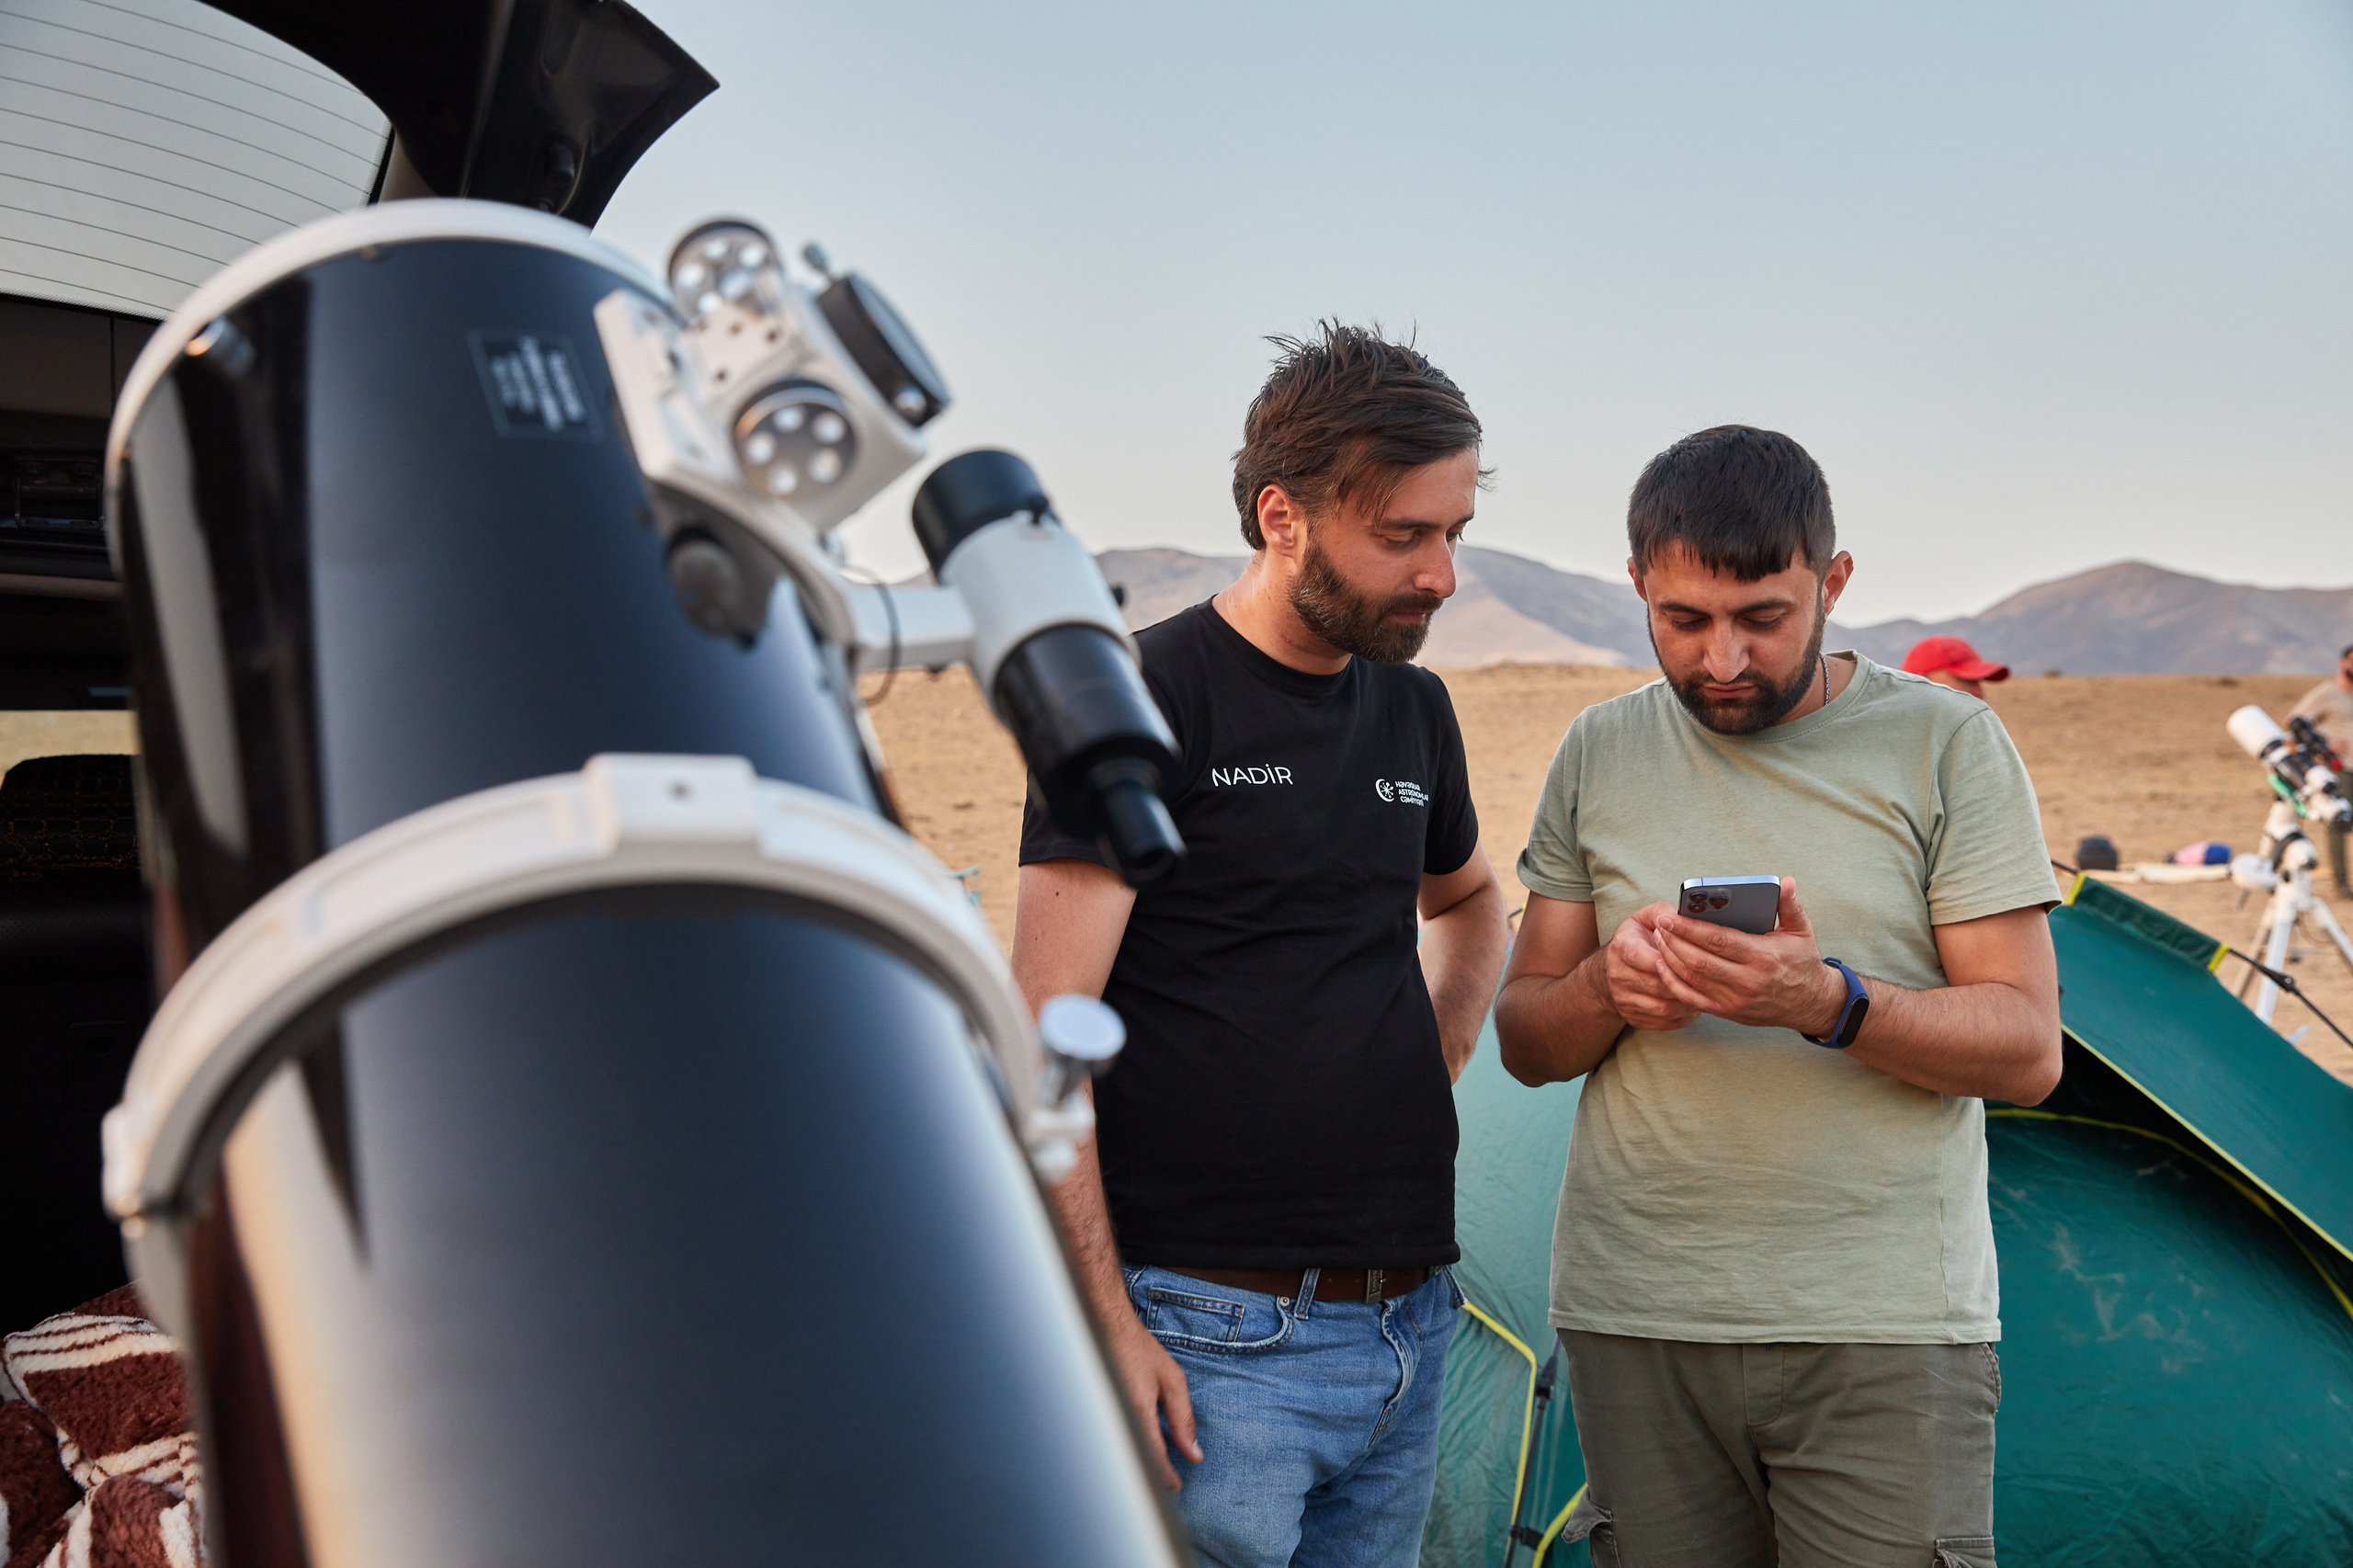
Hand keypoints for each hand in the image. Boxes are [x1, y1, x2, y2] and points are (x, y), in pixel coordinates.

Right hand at [1106, 1315, 1202, 1491]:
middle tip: (1165, 1481)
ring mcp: (1103, 1418)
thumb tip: (1193, 1452)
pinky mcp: (1094, 1416)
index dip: (1166, 1478)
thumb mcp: (1172, 1381)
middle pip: (1134, 1462)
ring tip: (1152, 1466)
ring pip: (1120, 1455)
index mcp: (1138, 1412)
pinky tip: (1134, 1445)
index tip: (1175, 1487)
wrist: (1106, 1330)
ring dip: (1137, 1463)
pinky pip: (1111, 1441)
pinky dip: (1125, 1448)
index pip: (1154, 1459)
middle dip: (1150, 1477)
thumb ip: (1183, 1418)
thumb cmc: (1139, 1351)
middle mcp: (1117, 1418)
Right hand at [1601, 903, 1701, 1030]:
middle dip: (1685, 982)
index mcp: (1622, 947)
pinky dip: (1683, 1017)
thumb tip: (1682, 915)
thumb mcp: (1645, 919)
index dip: (1670, 958)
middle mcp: (1618, 975)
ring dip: (1688, 1003)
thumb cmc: (1637, 940)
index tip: (1690, 955)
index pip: (1644, 956)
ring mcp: (1623, 999)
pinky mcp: (1632, 1017)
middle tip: (1709, 980)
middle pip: (1657, 985)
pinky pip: (1662, 1023)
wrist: (1612, 969)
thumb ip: (1663, 912)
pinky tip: (1694, 1006)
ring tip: (1705, 994)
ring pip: (1663, 1008)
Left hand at [1647, 878, 1847, 1033]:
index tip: (1669, 915)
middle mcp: (1747, 981)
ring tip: (1659, 938)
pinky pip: (1691, 998)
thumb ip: (1790, 905)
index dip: (1689, 928)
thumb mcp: (1801, 931)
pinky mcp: (1727, 1012)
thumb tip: (1786, 881)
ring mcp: (1735, 999)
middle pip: (1698, 959)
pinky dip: (1673, 982)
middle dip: (1673, 940)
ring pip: (1691, 978)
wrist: (1811, 1004)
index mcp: (1763, 957)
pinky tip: (1662, 965)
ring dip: (1669, 957)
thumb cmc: (1802, 962)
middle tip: (1659, 923)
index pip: (1718, 940)